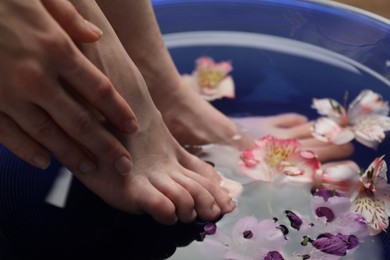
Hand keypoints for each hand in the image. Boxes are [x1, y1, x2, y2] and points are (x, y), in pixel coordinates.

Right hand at [0, 0, 137, 174]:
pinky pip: (8, 135)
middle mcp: (36, 76)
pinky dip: (27, 151)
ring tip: (92, 169)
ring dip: (72, 155)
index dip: (119, 111)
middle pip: (80, 121)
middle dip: (106, 146)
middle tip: (124, 165)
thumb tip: (96, 37)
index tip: (133, 127)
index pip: (99, 89)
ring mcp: (8, 94)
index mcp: (55, 48)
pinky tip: (45, 162)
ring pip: (48, 134)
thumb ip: (70, 18)